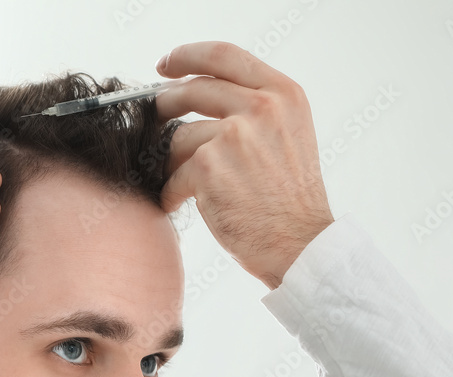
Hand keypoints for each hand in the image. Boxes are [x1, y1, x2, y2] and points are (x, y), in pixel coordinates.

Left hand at [155, 41, 333, 289]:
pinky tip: (178, 203)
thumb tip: (196, 91)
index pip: (223, 55)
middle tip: (152, 119)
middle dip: (163, 104)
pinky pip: (172, 173)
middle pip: (192, 89)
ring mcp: (233, 136)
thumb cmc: (289, 201)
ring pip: (177, 137)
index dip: (186, 56)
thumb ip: (254, 108)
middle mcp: (261, 107)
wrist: (300, 245)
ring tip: (180, 183)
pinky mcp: (208, 167)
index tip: (166, 65)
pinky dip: (170, 192)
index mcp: (283, 94)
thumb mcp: (288, 135)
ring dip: (170, 162)